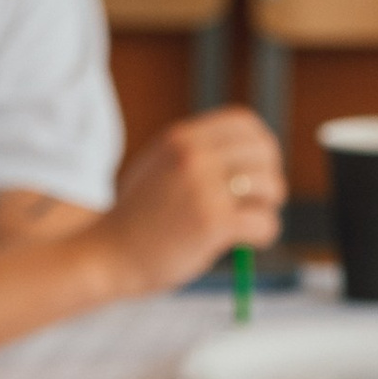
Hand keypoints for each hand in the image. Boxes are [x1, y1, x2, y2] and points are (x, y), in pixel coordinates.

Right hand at [98, 109, 284, 296]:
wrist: (107, 255)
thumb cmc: (135, 220)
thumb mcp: (157, 168)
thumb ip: (193, 156)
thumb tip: (247, 159)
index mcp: (182, 138)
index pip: (244, 122)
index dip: (261, 145)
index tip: (260, 168)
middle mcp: (194, 156)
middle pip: (263, 152)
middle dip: (270, 177)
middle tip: (262, 200)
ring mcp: (204, 188)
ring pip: (269, 186)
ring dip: (268, 208)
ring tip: (253, 224)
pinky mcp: (213, 222)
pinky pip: (263, 222)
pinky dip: (264, 234)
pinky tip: (249, 243)